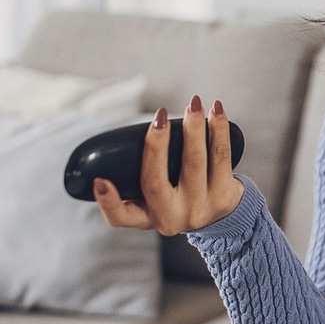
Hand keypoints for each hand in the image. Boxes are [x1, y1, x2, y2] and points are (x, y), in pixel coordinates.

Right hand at [94, 96, 244, 234]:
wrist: (223, 214)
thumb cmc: (178, 194)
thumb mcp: (154, 197)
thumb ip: (136, 178)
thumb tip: (119, 137)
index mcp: (146, 217)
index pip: (120, 217)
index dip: (108, 202)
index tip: (100, 181)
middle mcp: (170, 218)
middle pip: (156, 182)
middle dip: (156, 146)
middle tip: (159, 117)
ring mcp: (198, 210)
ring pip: (193, 163)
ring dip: (193, 128)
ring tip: (194, 105)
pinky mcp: (224, 197)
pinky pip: (221, 156)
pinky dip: (219, 129)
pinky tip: (216, 112)